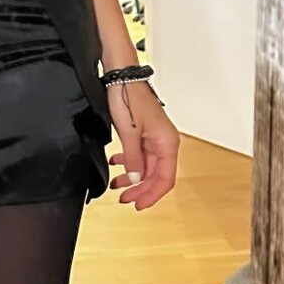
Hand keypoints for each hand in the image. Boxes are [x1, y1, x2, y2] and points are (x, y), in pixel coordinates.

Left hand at [105, 77, 179, 208]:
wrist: (121, 77)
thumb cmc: (129, 98)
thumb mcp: (129, 134)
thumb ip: (134, 160)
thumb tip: (136, 180)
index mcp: (167, 143)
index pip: (165, 179)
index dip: (152, 195)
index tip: (139, 205)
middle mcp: (164, 142)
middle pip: (155, 175)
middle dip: (140, 189)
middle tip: (124, 199)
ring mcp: (154, 138)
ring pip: (146, 167)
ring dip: (132, 178)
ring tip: (117, 185)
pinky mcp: (143, 133)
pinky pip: (139, 155)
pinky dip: (128, 163)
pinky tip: (116, 165)